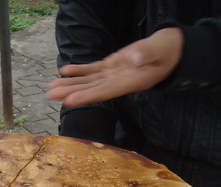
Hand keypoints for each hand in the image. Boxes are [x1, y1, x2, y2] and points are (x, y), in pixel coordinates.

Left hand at [47, 28, 184, 106]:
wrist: (170, 50)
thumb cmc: (167, 51)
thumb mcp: (158, 50)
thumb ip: (146, 55)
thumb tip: (133, 59)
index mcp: (130, 82)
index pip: (104, 92)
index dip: (86, 96)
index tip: (69, 101)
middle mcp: (119, 82)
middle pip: (91, 89)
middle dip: (71, 92)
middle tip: (50, 95)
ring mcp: (114, 74)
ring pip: (89, 81)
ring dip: (70, 84)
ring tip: (51, 87)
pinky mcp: (113, 66)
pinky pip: (93, 70)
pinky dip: (79, 71)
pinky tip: (64, 71)